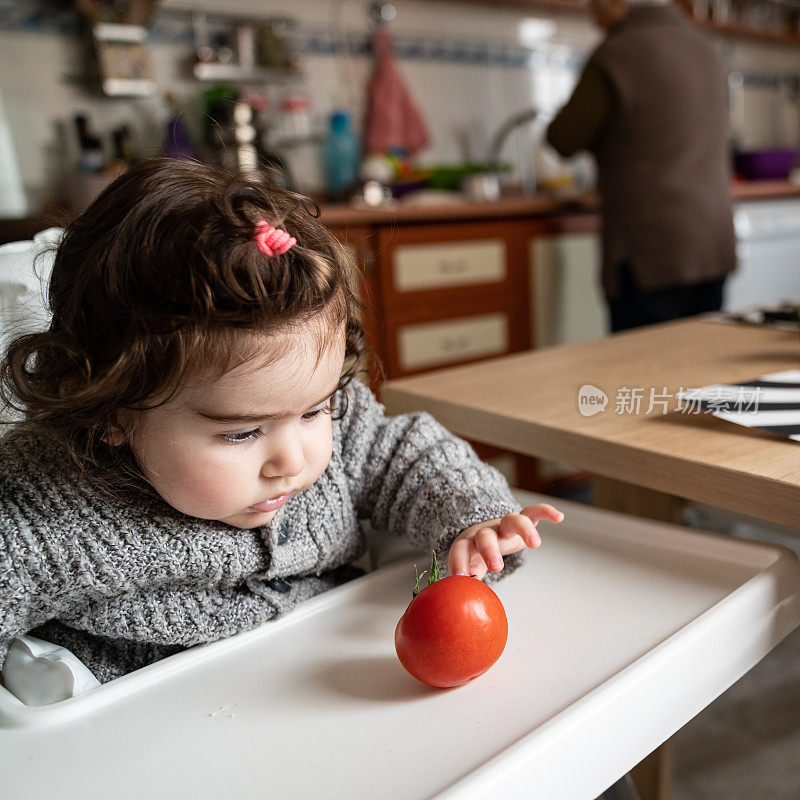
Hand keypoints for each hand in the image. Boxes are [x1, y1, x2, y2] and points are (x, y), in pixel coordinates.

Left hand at [448, 503, 563, 579]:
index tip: (459, 576)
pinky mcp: (521, 520)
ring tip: (536, 544)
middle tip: (496, 567)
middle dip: (490, 550)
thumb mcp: (468, 569)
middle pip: (485, 536)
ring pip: (511, 520)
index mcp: (469, 544)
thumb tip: (462, 610)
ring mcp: (504, 525)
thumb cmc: (474, 556)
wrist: (481, 533)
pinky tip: (558, 517)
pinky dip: (544, 511)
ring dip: (523, 530)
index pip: (460, 549)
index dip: (458, 560)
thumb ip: (466, 587)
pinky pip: (533, 512)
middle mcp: (486, 533)